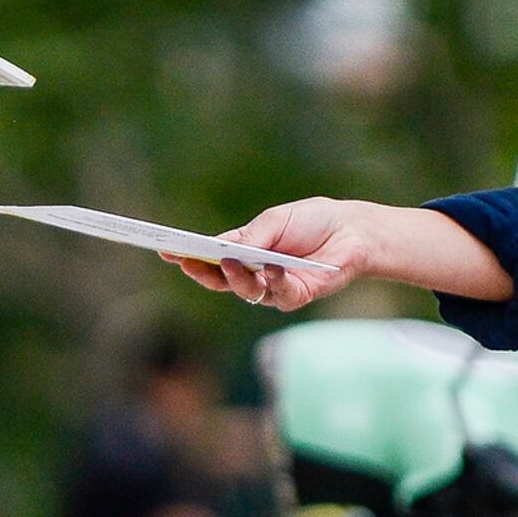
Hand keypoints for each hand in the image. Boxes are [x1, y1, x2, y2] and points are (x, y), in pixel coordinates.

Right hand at [167, 198, 375, 310]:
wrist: (352, 231)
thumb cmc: (312, 221)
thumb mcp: (276, 221)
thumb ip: (252, 236)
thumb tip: (224, 249)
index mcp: (244, 252)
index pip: (211, 258)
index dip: (188, 256)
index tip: (165, 250)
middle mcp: (255, 273)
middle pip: (221, 280)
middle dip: (202, 272)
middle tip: (186, 261)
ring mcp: (274, 287)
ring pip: (246, 290)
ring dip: (236, 277)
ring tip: (230, 262)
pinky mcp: (297, 295)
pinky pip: (279, 294)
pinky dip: (274, 280)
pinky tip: (272, 266)